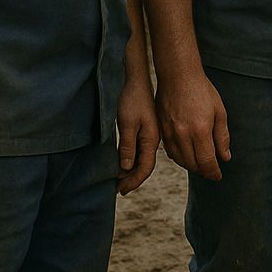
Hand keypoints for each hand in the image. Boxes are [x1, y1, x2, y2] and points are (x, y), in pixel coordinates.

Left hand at [116, 74, 159, 195]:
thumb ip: (128, 145)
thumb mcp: (127, 123)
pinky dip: (132, 160)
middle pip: (145, 166)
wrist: (138, 81)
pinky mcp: (146, 131)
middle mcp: (153, 140)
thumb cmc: (132, 99)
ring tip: (119, 180)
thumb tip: (126, 167)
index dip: (133, 181)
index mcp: (151, 140)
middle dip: (132, 179)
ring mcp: (150, 136)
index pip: (144, 168)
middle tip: (118, 190)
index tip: (121, 190)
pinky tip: (124, 163)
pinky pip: (141, 151)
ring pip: (143, 160)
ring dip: (131, 171)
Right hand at [157, 72, 230, 179]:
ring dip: (191, 166)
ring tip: (201, 164)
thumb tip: (225, 157)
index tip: (218, 176)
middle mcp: (183, 135)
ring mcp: (170, 133)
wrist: (177, 75)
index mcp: (200, 130)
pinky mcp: (161, 130)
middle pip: (193, 164)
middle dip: (204, 171)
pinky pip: (170, 152)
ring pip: (180, 160)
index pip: (207, 162)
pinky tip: (187, 154)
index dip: (213, 172)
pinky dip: (180, 158)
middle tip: (211, 171)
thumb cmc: (202, 90)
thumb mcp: (219, 111)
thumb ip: (222, 136)